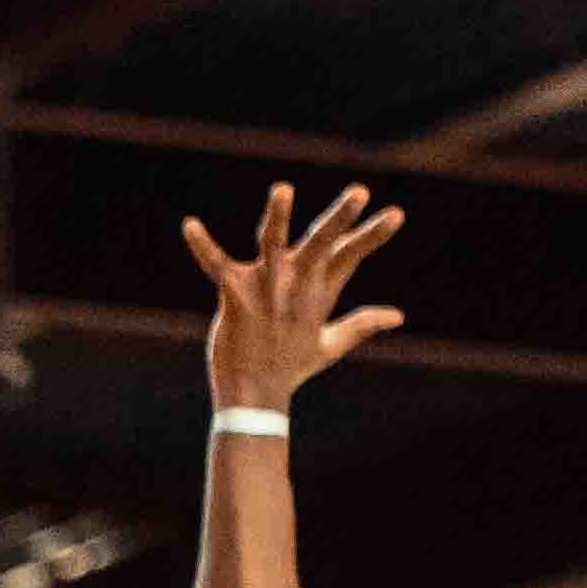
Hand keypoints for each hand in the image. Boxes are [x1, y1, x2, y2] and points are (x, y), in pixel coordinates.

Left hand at [185, 182, 408, 416]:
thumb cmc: (290, 369)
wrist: (254, 398)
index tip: (397, 213)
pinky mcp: (236, 297)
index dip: (372, 234)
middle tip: (361, 192)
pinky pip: (216, 266)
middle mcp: (295, 287)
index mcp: (318, 293)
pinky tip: (189, 225)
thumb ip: (362, 325)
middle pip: (322, 244)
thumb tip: (397, 316)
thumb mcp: (331, 345)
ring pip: (273, 244)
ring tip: (283, 188)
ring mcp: (266, 290)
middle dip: (340, 217)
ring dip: (278, 217)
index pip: (350, 255)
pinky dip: (203, 246)